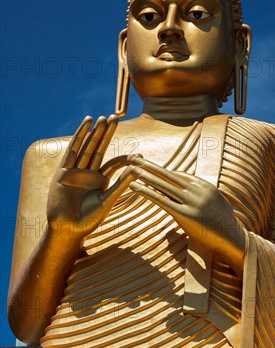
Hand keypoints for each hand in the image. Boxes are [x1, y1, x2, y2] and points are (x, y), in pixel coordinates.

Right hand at [47, 115, 136, 241]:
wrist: (68, 230)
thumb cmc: (89, 220)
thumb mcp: (108, 200)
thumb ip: (121, 184)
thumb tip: (138, 169)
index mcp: (100, 181)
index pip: (113, 164)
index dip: (124, 158)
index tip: (138, 155)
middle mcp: (88, 173)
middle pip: (99, 149)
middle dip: (106, 134)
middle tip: (116, 117)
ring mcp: (75, 171)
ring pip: (86, 147)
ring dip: (94, 132)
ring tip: (102, 118)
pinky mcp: (63, 171)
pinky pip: (72, 150)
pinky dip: (79, 137)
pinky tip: (86, 124)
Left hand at [130, 158, 245, 273]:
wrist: (234, 239)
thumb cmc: (224, 225)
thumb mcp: (216, 205)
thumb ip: (202, 198)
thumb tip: (193, 197)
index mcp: (204, 186)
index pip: (178, 175)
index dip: (162, 170)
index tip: (148, 164)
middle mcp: (197, 190)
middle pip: (168, 175)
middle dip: (150, 166)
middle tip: (134, 158)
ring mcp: (191, 202)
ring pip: (163, 185)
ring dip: (145, 176)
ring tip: (131, 169)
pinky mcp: (185, 215)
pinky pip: (162, 200)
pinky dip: (147, 192)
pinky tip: (135, 187)